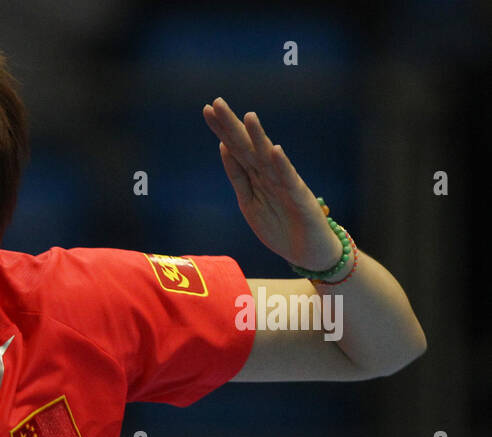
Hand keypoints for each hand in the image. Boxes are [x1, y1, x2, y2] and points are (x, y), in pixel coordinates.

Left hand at [202, 97, 341, 270]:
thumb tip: (224, 148)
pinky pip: (289, 181)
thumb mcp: (249, 203)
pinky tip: (274, 150)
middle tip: (217, 103)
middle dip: (232, 125)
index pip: (235, 148)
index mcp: (255, 176)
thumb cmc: (280, 227)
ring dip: (259, 138)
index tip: (207, 109)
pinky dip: (281, 166)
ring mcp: (285, 184)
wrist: (309, 252)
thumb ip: (238, 177)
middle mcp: (270, 174)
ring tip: (249, 116)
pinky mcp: (300, 198)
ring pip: (268, 158)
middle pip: (247, 147)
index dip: (222, 130)